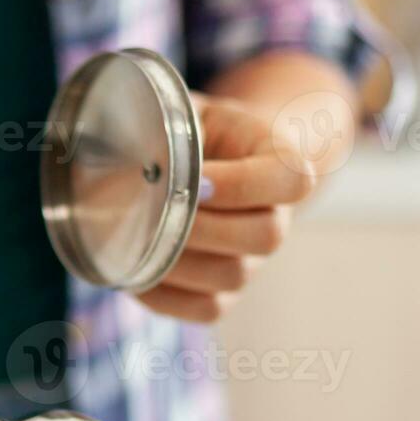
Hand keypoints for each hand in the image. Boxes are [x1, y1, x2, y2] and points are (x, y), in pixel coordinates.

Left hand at [137, 94, 317, 322]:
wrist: (205, 163)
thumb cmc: (194, 131)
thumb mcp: (186, 111)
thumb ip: (169, 124)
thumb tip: (127, 158)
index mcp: (281, 162)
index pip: (292, 180)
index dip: (244, 186)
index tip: (198, 177)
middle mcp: (277, 217)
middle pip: (266, 236)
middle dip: (204, 227)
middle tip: (158, 211)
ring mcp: (253, 261)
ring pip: (232, 276)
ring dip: (181, 262)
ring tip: (140, 239)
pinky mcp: (225, 293)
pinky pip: (205, 309)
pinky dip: (166, 296)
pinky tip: (136, 270)